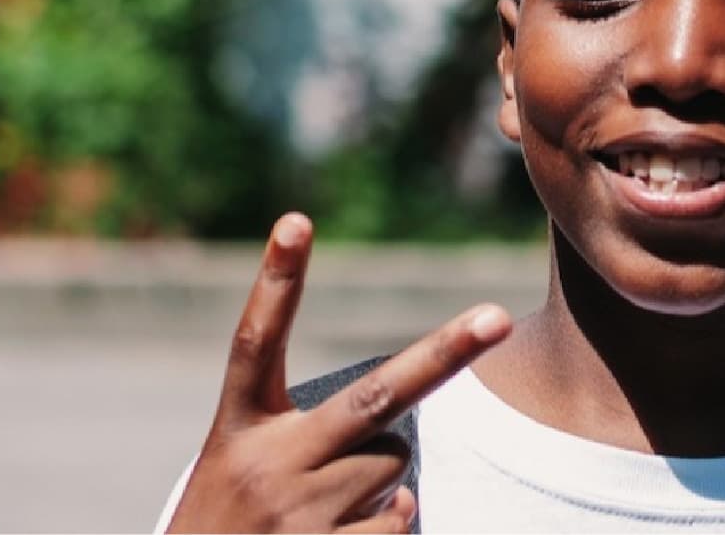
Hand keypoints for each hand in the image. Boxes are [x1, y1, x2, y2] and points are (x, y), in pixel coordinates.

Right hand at [165, 213, 509, 533]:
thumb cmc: (227, 529)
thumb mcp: (241, 473)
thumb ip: (309, 452)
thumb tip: (402, 475)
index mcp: (238, 430)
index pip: (256, 341)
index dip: (276, 281)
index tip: (297, 220)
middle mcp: (269, 464)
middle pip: (374, 398)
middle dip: (444, 355)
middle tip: (497, 317)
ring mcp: (301, 515)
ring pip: (393, 469)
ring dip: (378, 484)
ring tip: (322, 512)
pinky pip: (397, 523)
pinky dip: (383, 526)